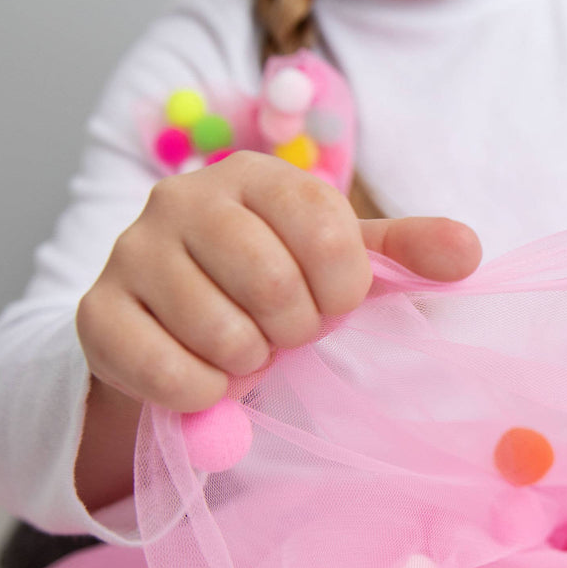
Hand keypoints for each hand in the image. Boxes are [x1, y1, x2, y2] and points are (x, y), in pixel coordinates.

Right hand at [77, 152, 481, 412]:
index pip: (327, 231)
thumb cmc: (271, 284)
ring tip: (242, 348)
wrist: (171, 323)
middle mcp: (182, 197)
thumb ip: (406, 253)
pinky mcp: (97, 314)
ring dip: (249, 364)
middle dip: (295, 331)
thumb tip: (469, 252)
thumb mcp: (341, 263)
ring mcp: (130, 251)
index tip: (332, 305)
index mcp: (253, 174)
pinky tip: (206, 375)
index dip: (343, 290)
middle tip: (283, 333)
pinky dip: (204, 393)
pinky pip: (171, 373)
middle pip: (274, 285)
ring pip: (223, 336)